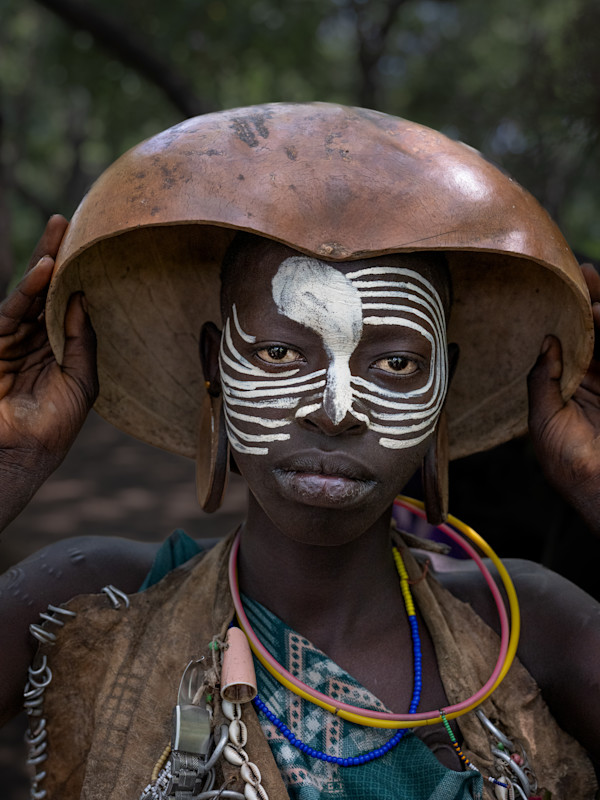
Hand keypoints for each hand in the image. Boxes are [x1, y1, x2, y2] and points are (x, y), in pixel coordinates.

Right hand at [0, 215, 97, 528]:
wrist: (21, 453)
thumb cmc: (54, 425)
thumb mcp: (80, 383)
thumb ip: (81, 341)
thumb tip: (82, 300)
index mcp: (58, 348)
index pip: (67, 304)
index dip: (76, 278)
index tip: (90, 248)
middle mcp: (36, 338)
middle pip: (47, 290)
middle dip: (57, 257)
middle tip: (67, 223)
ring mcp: (13, 339)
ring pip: (29, 294)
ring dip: (43, 263)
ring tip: (58, 232)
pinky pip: (12, 310)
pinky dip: (27, 290)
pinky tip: (45, 269)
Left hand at [527, 264, 599, 532]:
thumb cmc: (571, 463)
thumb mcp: (544, 421)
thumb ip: (543, 381)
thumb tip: (546, 343)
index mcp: (571, 386)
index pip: (571, 340)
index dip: (569, 313)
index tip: (565, 284)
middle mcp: (598, 379)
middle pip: (597, 331)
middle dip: (592, 301)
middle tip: (584, 273)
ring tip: (594, 292)